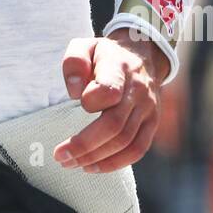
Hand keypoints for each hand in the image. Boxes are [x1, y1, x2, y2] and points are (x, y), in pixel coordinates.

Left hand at [52, 29, 168, 174]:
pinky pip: (138, 150)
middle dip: (84, 145)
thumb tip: (74, 91)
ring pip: (125, 142)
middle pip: (115, 125)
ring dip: (96, 158)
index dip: (90, 102)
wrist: (142, 55)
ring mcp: (148, 109)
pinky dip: (115, 163)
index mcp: (119, 68)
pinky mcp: (152, 123)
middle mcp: (138, 90)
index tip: (75, 102)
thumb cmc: (104, 55)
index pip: (109, 90)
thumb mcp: (85, 45)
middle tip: (60, 156)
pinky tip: (92, 167)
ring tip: (71, 163)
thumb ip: (74, 62)